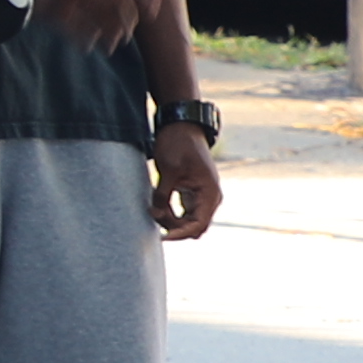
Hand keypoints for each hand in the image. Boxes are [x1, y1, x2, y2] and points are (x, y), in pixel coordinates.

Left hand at [147, 111, 223, 241]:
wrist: (181, 125)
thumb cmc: (178, 143)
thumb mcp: (168, 169)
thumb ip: (162, 195)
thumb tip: (155, 214)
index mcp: (209, 193)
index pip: (198, 225)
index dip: (180, 234)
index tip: (162, 237)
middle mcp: (209, 198)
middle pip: (193, 227)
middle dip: (173, 227)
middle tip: (153, 213)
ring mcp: (201, 197)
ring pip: (186, 222)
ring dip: (170, 220)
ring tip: (153, 206)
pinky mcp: (191, 194)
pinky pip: (182, 213)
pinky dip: (170, 214)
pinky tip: (157, 207)